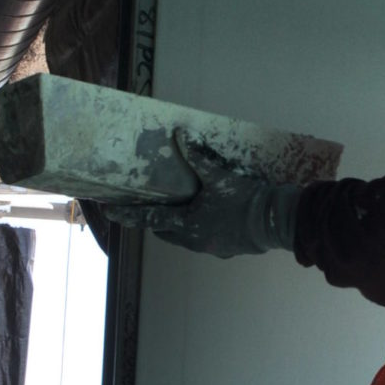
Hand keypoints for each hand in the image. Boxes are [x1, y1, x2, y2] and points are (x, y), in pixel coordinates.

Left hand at [107, 132, 300, 258]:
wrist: (275, 221)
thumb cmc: (244, 199)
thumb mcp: (219, 176)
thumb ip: (198, 157)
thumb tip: (181, 134)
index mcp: (187, 223)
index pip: (149, 219)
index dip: (128, 215)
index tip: (109, 212)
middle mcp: (194, 241)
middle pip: (165, 233)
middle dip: (156, 222)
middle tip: (152, 209)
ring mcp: (211, 248)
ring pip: (185, 239)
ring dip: (180, 228)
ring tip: (183, 212)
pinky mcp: (228, 250)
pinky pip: (206, 241)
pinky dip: (202, 230)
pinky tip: (213, 219)